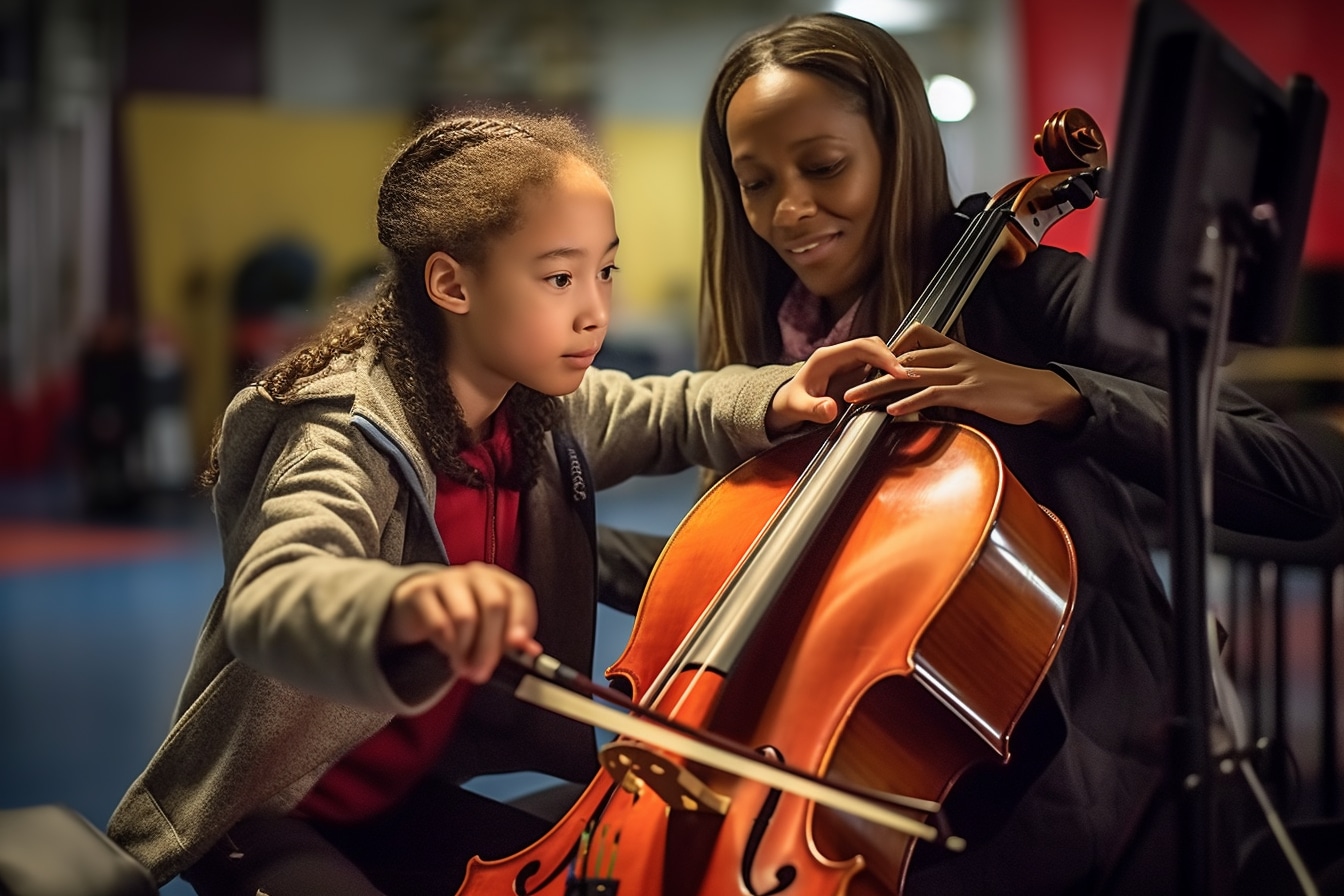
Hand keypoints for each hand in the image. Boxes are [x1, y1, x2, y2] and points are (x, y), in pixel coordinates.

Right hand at [382, 562, 540, 683]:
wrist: (419, 604)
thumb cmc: (464, 616)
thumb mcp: (490, 627)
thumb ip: (511, 639)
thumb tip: (531, 651)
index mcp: (500, 581)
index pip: (519, 594)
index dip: (522, 620)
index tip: (518, 646)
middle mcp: (477, 576)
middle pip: (494, 605)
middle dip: (491, 646)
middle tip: (483, 672)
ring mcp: (449, 580)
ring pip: (466, 616)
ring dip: (466, 651)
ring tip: (465, 669)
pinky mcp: (422, 592)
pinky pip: (438, 623)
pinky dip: (447, 647)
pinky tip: (450, 656)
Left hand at [766, 336, 901, 434]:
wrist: (786, 403)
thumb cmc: (791, 404)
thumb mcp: (798, 408)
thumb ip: (813, 409)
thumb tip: (830, 409)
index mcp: (826, 357)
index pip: (860, 347)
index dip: (882, 356)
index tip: (898, 371)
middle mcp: (839, 355)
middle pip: (873, 345)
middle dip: (893, 358)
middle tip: (910, 377)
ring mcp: (847, 362)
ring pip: (878, 354)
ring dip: (893, 364)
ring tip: (910, 380)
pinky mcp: (854, 371)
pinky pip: (876, 366)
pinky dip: (889, 373)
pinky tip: (899, 386)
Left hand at [843, 323, 1084, 428]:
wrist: (1040, 392)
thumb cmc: (1007, 388)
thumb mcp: (973, 376)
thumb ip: (947, 379)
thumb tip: (924, 392)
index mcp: (952, 349)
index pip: (912, 338)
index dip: (886, 350)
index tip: (863, 365)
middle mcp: (952, 356)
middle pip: (902, 359)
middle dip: (870, 372)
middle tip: (845, 384)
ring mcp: (960, 373)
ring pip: (911, 376)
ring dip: (879, 388)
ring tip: (856, 398)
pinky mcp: (969, 392)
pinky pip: (934, 394)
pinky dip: (911, 402)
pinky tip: (892, 410)